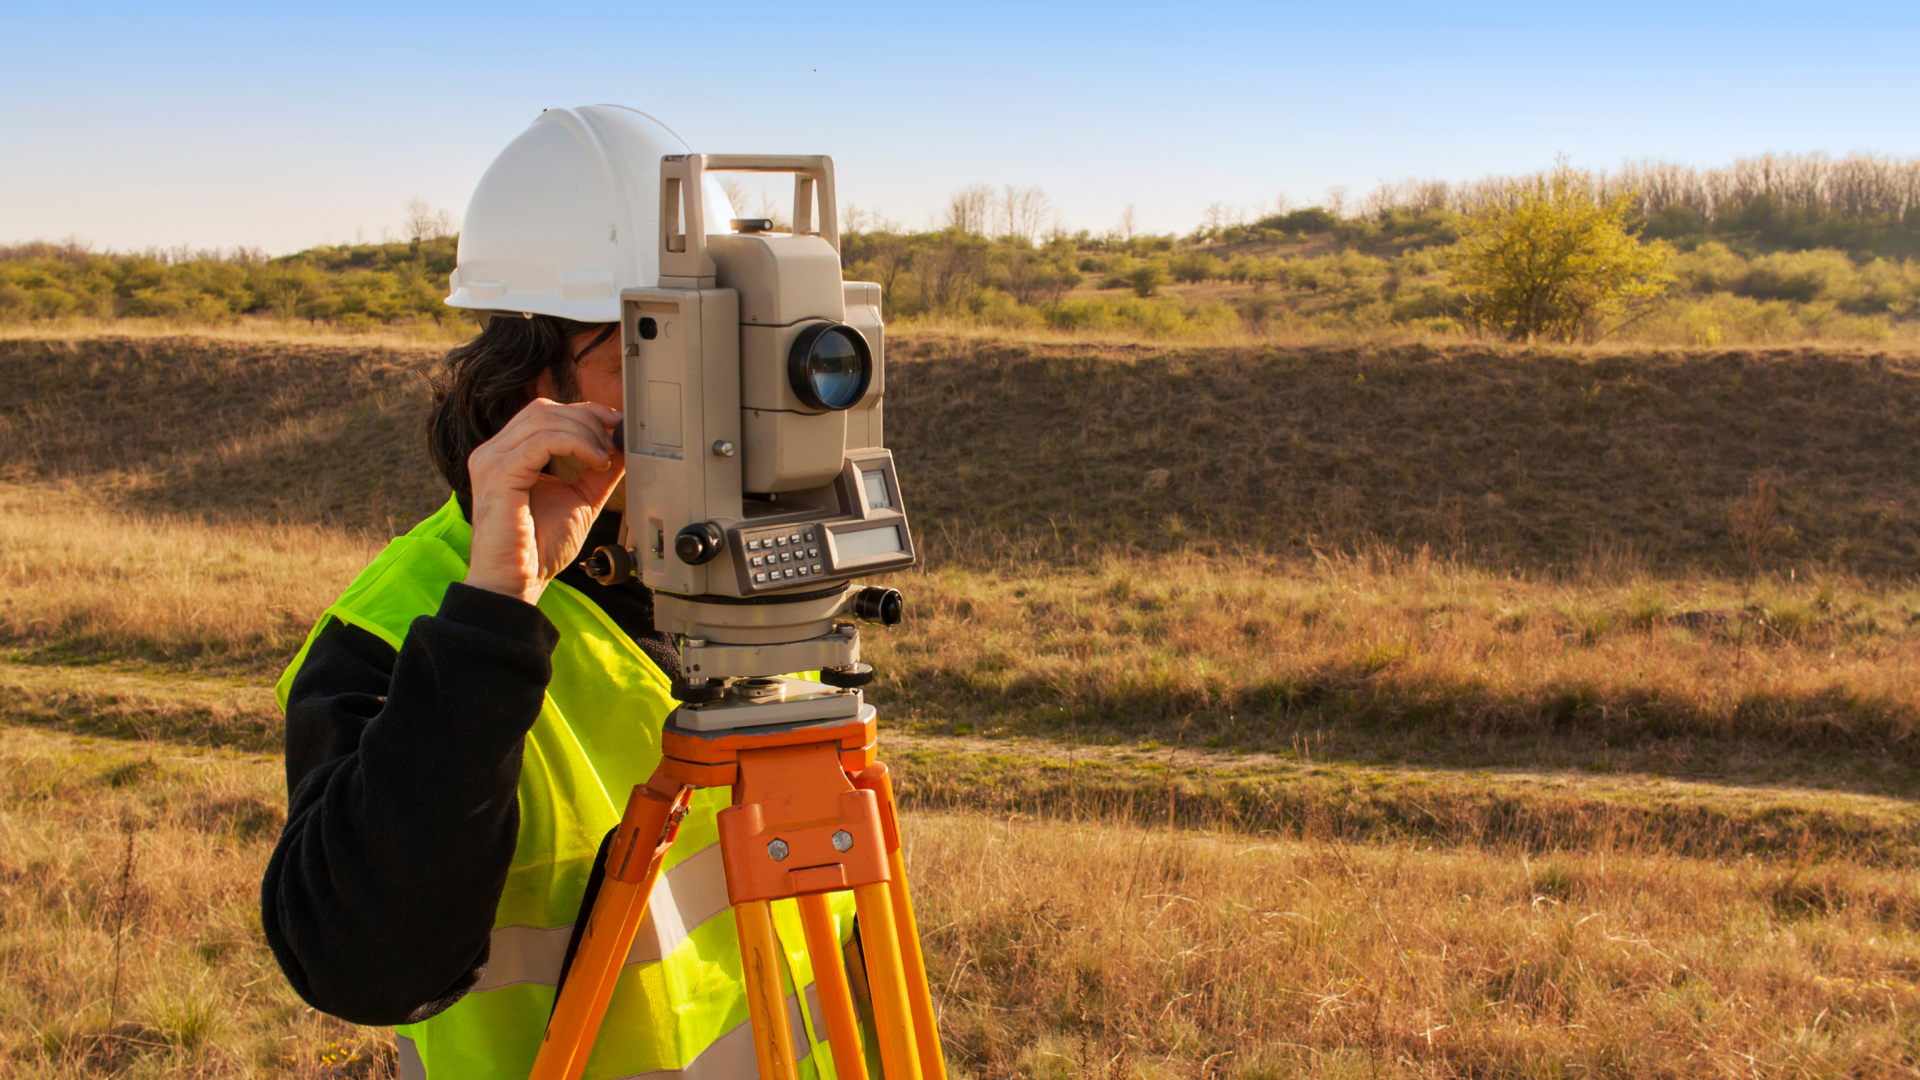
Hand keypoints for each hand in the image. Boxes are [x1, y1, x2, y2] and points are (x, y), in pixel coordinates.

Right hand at [463, 398, 623, 604]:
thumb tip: (622, 449)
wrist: (518, 583)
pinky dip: (577, 444)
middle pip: (544, 410)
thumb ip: (596, 473)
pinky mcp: (499, 474)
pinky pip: (544, 441)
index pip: (544, 413)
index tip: (615, 425)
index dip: (584, 412)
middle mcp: (494, 452)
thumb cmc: (538, 549)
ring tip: (604, 458)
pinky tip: (595, 462)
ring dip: (585, 433)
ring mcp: (492, 461)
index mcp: (508, 455)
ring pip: (545, 420)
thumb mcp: (579, 500)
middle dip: (587, 419)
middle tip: (614, 441)